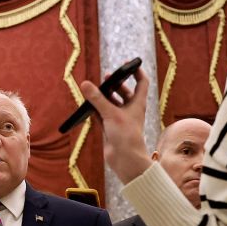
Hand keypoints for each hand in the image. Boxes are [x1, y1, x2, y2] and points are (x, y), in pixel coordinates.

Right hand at [79, 67, 152, 183]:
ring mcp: (120, 120)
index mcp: (138, 104)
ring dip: (103, 97)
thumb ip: (97, 99)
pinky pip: (102, 115)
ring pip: (112, 104)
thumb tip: (85, 84)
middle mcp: (130, 111)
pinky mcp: (111, 129)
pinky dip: (96, 110)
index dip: (136, 72)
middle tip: (106, 76)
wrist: (126, 160)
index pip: (141, 83)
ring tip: (93, 89)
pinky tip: (88, 105)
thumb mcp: (111, 113)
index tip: (128, 65)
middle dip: (115, 84)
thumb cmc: (126, 136)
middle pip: (125, 92)